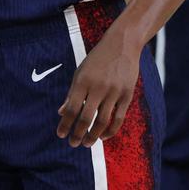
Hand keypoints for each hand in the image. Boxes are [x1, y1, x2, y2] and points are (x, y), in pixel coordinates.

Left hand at [56, 27, 139, 146]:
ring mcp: (114, 92)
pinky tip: (103, 136)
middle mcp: (97, 88)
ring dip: (93, 135)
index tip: (60, 134)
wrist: (121, 45)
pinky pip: (119, 118)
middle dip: (77, 133)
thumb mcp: (80, 73)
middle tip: (73, 144)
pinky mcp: (127, 95)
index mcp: (82, 81)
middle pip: (86, 118)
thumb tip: (61, 112)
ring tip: (86, 143)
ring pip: (102, 121)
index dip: (65, 124)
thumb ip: (71, 94)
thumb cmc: (97, 60)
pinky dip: (110, 130)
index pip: (71, 109)